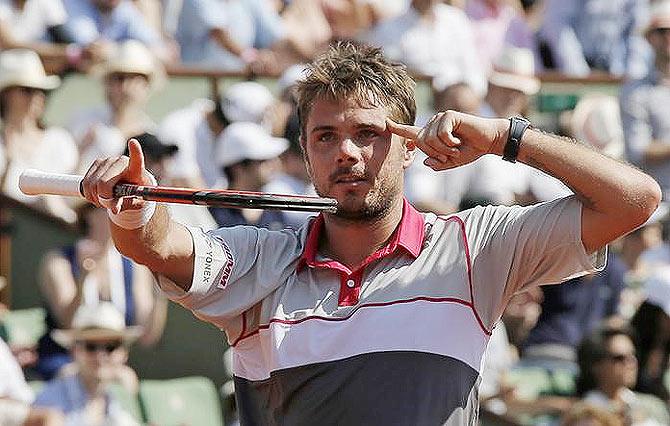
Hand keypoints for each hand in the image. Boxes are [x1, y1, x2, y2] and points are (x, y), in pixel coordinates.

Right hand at [80, 139, 150, 212]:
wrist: (129, 189)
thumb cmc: (135, 195)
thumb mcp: (134, 203)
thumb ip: (125, 204)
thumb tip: (114, 208)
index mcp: (136, 169)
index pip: (137, 159)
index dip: (135, 151)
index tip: (133, 142)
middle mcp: (121, 161)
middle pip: (103, 183)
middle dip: (104, 198)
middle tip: (111, 206)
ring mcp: (107, 160)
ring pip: (91, 184)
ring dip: (96, 198)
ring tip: (105, 201)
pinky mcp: (97, 163)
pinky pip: (85, 183)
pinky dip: (89, 194)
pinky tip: (98, 195)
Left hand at [386, 111, 508, 170]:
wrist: (488, 141)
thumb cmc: (470, 150)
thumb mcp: (451, 162)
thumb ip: (437, 164)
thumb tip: (426, 162)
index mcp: (431, 134)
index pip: (410, 132)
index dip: (398, 129)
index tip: (386, 123)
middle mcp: (433, 124)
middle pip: (421, 142)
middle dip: (434, 153)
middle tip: (449, 156)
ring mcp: (440, 118)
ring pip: (430, 139)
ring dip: (443, 149)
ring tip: (455, 148)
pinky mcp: (449, 115)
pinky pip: (441, 134)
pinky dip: (449, 142)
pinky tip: (458, 140)